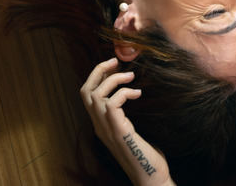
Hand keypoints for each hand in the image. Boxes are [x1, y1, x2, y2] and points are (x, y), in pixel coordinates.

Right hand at [80, 58, 174, 185]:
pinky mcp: (119, 132)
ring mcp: (107, 130)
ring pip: (96, 95)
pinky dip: (124, 93)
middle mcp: (99, 126)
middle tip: (116, 61)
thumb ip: (125, 116)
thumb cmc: (145, 153)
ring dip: (113, 80)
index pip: (86, 95)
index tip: (113, 65)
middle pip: (85, 91)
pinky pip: (112, 104)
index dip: (96, 76)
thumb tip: (132, 94)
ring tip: (131, 77)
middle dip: (98, 71)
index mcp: (100, 124)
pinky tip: (137, 94)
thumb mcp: (130, 130)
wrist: (150, 176)